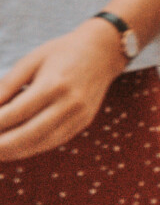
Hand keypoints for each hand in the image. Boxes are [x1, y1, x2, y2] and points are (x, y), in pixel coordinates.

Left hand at [0, 19, 126, 162]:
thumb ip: (7, 85)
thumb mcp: (31, 61)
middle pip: (27, 135)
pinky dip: (30, 148)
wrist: (104, 52)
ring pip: (40, 144)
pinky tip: (14, 148)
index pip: (15, 113)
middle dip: (0, 146)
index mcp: (54, 84)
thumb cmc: (62, 53)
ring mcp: (79, 116)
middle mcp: (69, 103)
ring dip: (13, 152)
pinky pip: (52, 142)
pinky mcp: (83, 123)